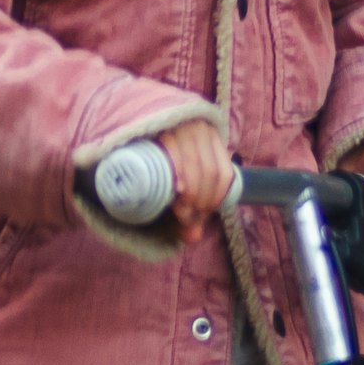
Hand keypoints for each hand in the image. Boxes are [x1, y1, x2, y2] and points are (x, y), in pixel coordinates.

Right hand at [160, 120, 234, 245]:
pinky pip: (175, 152)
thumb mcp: (184, 180)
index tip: (200, 216)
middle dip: (200, 202)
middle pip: (210, 173)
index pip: (224, 175)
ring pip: (195, 166)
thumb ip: (191, 207)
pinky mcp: (162, 127)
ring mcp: (183, 126)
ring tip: (179, 211)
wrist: (139, 131)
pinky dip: (179, 173)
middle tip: (185, 219)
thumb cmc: (164, 160)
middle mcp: (202, 129)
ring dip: (190, 195)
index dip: (215, 200)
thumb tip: (192, 238)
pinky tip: (176, 189)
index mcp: (214, 139)